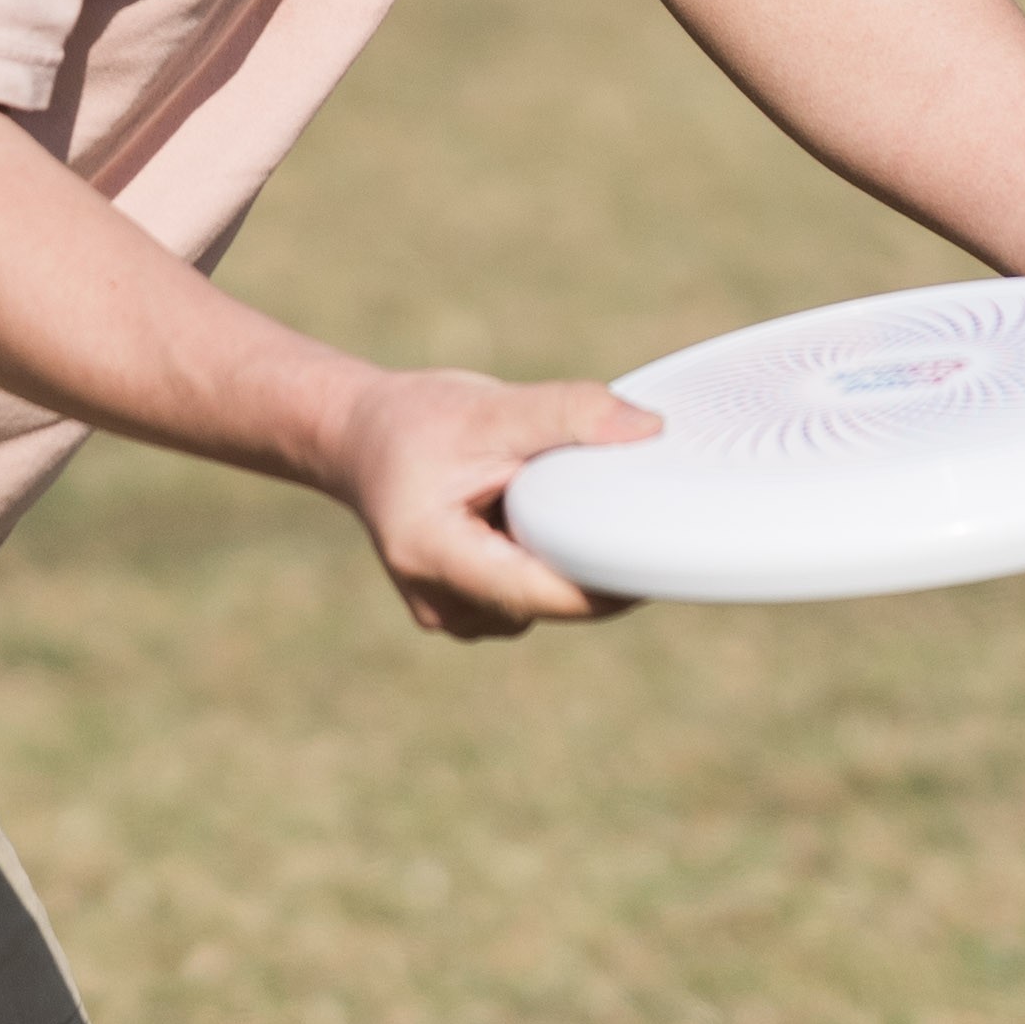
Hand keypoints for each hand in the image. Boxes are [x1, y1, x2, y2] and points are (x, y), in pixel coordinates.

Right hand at [320, 367, 658, 640]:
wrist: (360, 440)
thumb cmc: (418, 420)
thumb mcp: (491, 407)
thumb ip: (569, 414)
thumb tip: (651, 430)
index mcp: (433, 555)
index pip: (544, 592)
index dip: (609, 579)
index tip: (663, 550)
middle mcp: (440, 604)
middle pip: (550, 601)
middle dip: (588, 558)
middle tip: (617, 499)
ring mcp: (452, 616)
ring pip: (545, 603)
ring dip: (563, 559)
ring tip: (538, 498)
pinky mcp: (467, 613)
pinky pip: (530, 597)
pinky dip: (543, 561)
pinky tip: (526, 518)